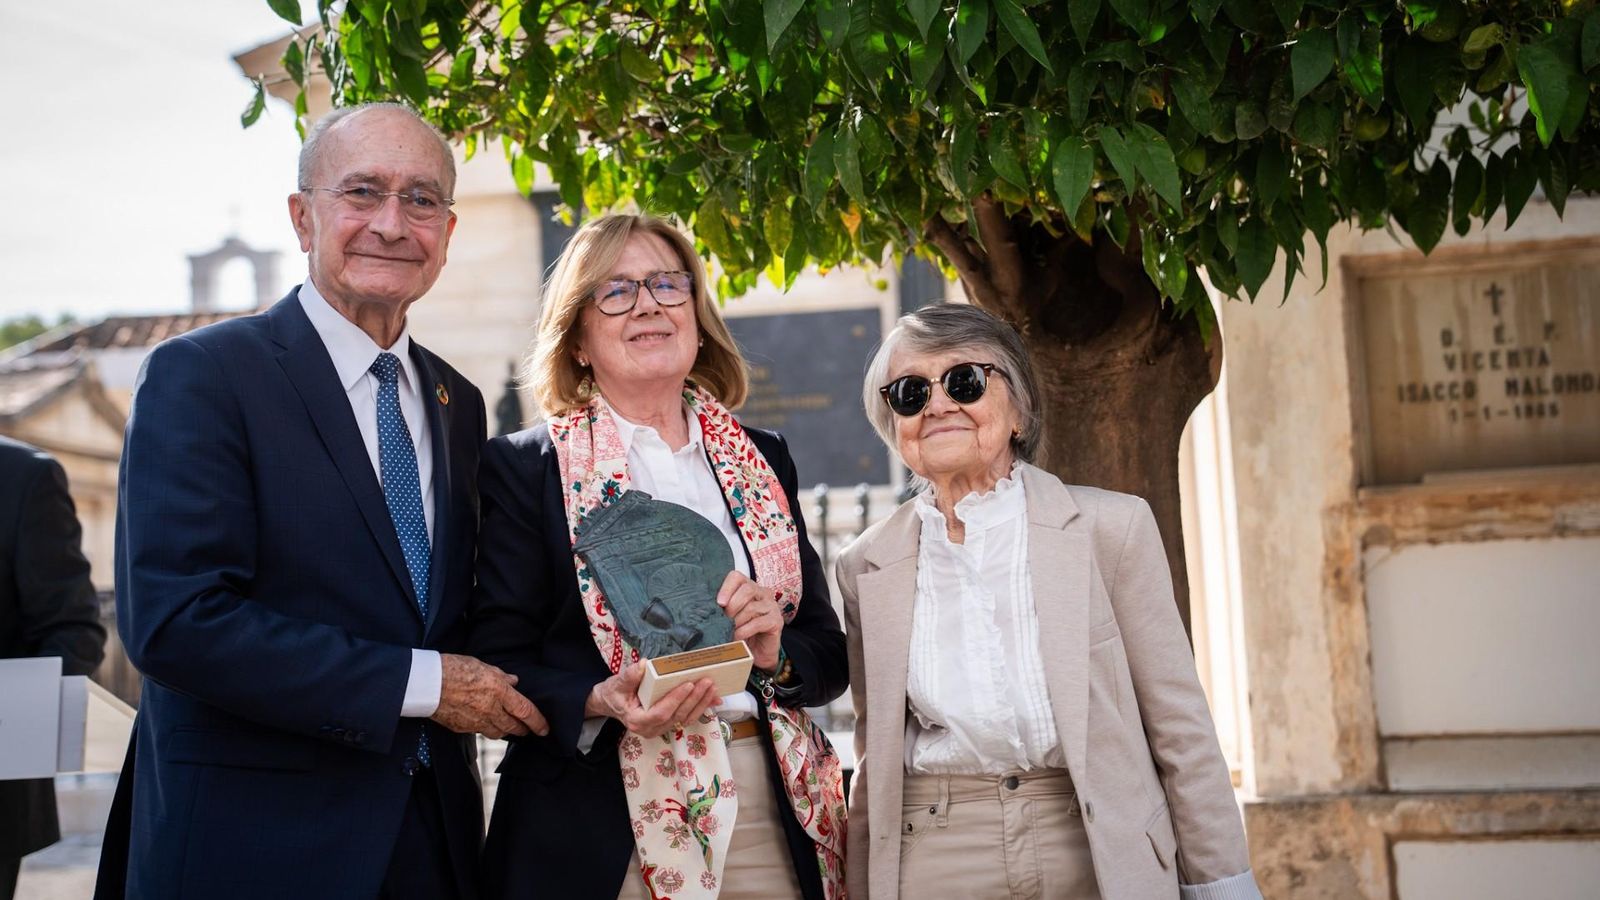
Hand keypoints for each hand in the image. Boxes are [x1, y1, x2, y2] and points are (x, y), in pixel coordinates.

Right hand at [431, 654, 548, 738]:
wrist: (427, 683)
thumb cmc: (453, 668)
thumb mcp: (482, 666)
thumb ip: (500, 676)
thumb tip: (514, 681)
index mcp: (498, 691)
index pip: (525, 711)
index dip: (538, 722)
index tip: (545, 729)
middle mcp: (490, 709)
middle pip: (513, 727)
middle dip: (523, 729)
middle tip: (528, 729)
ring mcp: (476, 721)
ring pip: (498, 732)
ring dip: (505, 730)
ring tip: (508, 726)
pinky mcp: (462, 728)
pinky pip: (480, 732)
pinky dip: (486, 728)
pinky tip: (485, 722)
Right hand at [584, 664, 719, 738]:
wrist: (611, 703)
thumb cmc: (614, 693)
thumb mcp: (617, 683)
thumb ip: (629, 676)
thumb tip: (642, 665)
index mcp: (637, 720)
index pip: (660, 713)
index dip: (675, 700)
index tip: (688, 684)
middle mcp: (650, 729)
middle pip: (677, 716)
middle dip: (694, 699)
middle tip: (706, 681)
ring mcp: (660, 729)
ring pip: (685, 718)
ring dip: (701, 703)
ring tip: (713, 688)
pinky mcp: (668, 724)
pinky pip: (687, 717)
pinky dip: (701, 707)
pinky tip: (713, 698)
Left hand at [717, 571, 782, 670]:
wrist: (756, 652)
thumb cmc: (740, 632)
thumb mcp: (729, 617)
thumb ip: (722, 608)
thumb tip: (706, 608)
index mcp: (749, 588)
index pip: (737, 577)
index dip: (726, 588)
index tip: (719, 603)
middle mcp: (762, 593)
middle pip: (747, 589)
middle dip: (732, 605)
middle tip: (724, 619)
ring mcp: (771, 606)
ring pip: (752, 607)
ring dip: (737, 621)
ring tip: (729, 630)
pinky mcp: (777, 621)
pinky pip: (759, 622)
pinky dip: (745, 630)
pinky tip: (738, 636)